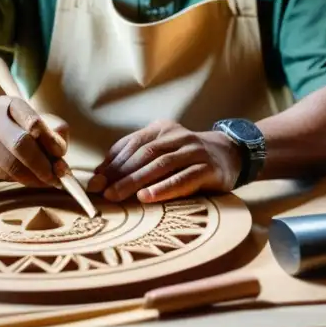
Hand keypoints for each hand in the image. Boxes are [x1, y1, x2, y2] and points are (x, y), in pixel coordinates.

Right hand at [0, 96, 70, 186]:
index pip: (33, 122)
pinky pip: (3, 175)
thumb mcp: (28, 118)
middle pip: (20, 145)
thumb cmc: (10, 124)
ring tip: (48, 181)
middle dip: (42, 164)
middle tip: (56, 177)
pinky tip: (32, 179)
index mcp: (9, 104)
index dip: (50, 140)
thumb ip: (49, 131)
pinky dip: (22, 180)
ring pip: (11, 165)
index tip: (61, 153)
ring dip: (34, 178)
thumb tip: (60, 153)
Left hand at [86, 120, 240, 203]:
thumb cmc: (187, 158)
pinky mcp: (208, 168)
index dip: (112, 162)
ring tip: (117, 195)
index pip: (132, 143)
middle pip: (144, 154)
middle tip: (101, 191)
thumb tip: (100, 174)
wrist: (230, 155)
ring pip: (161, 165)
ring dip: (136, 181)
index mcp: (162, 129)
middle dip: (120, 173)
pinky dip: (163, 188)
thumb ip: (136, 158)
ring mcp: (195, 151)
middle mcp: (178, 136)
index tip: (95, 180)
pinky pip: (183, 178)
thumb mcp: (163, 151)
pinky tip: (147, 197)